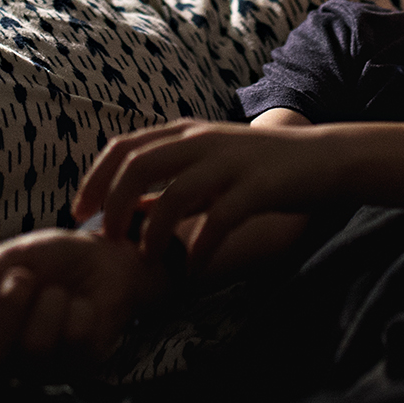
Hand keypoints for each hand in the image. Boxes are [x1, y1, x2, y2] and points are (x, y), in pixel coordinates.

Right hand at [0, 228, 155, 368]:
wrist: (103, 256)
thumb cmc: (49, 260)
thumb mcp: (11, 259)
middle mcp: (5, 359)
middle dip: (9, 306)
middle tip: (26, 278)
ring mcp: (42, 368)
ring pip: (35, 346)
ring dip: (50, 302)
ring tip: (58, 291)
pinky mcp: (81, 367)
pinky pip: (74, 338)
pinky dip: (81, 308)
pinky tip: (83, 306)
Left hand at [74, 120, 346, 272]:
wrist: (322, 158)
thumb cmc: (259, 168)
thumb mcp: (208, 165)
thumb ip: (171, 179)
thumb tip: (129, 207)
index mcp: (185, 133)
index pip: (123, 147)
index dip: (95, 180)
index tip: (80, 214)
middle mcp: (202, 142)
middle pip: (138, 165)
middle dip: (113, 205)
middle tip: (108, 239)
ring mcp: (230, 163)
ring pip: (175, 193)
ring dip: (153, 230)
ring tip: (148, 257)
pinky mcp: (257, 187)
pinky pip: (219, 220)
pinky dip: (200, 247)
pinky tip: (193, 269)